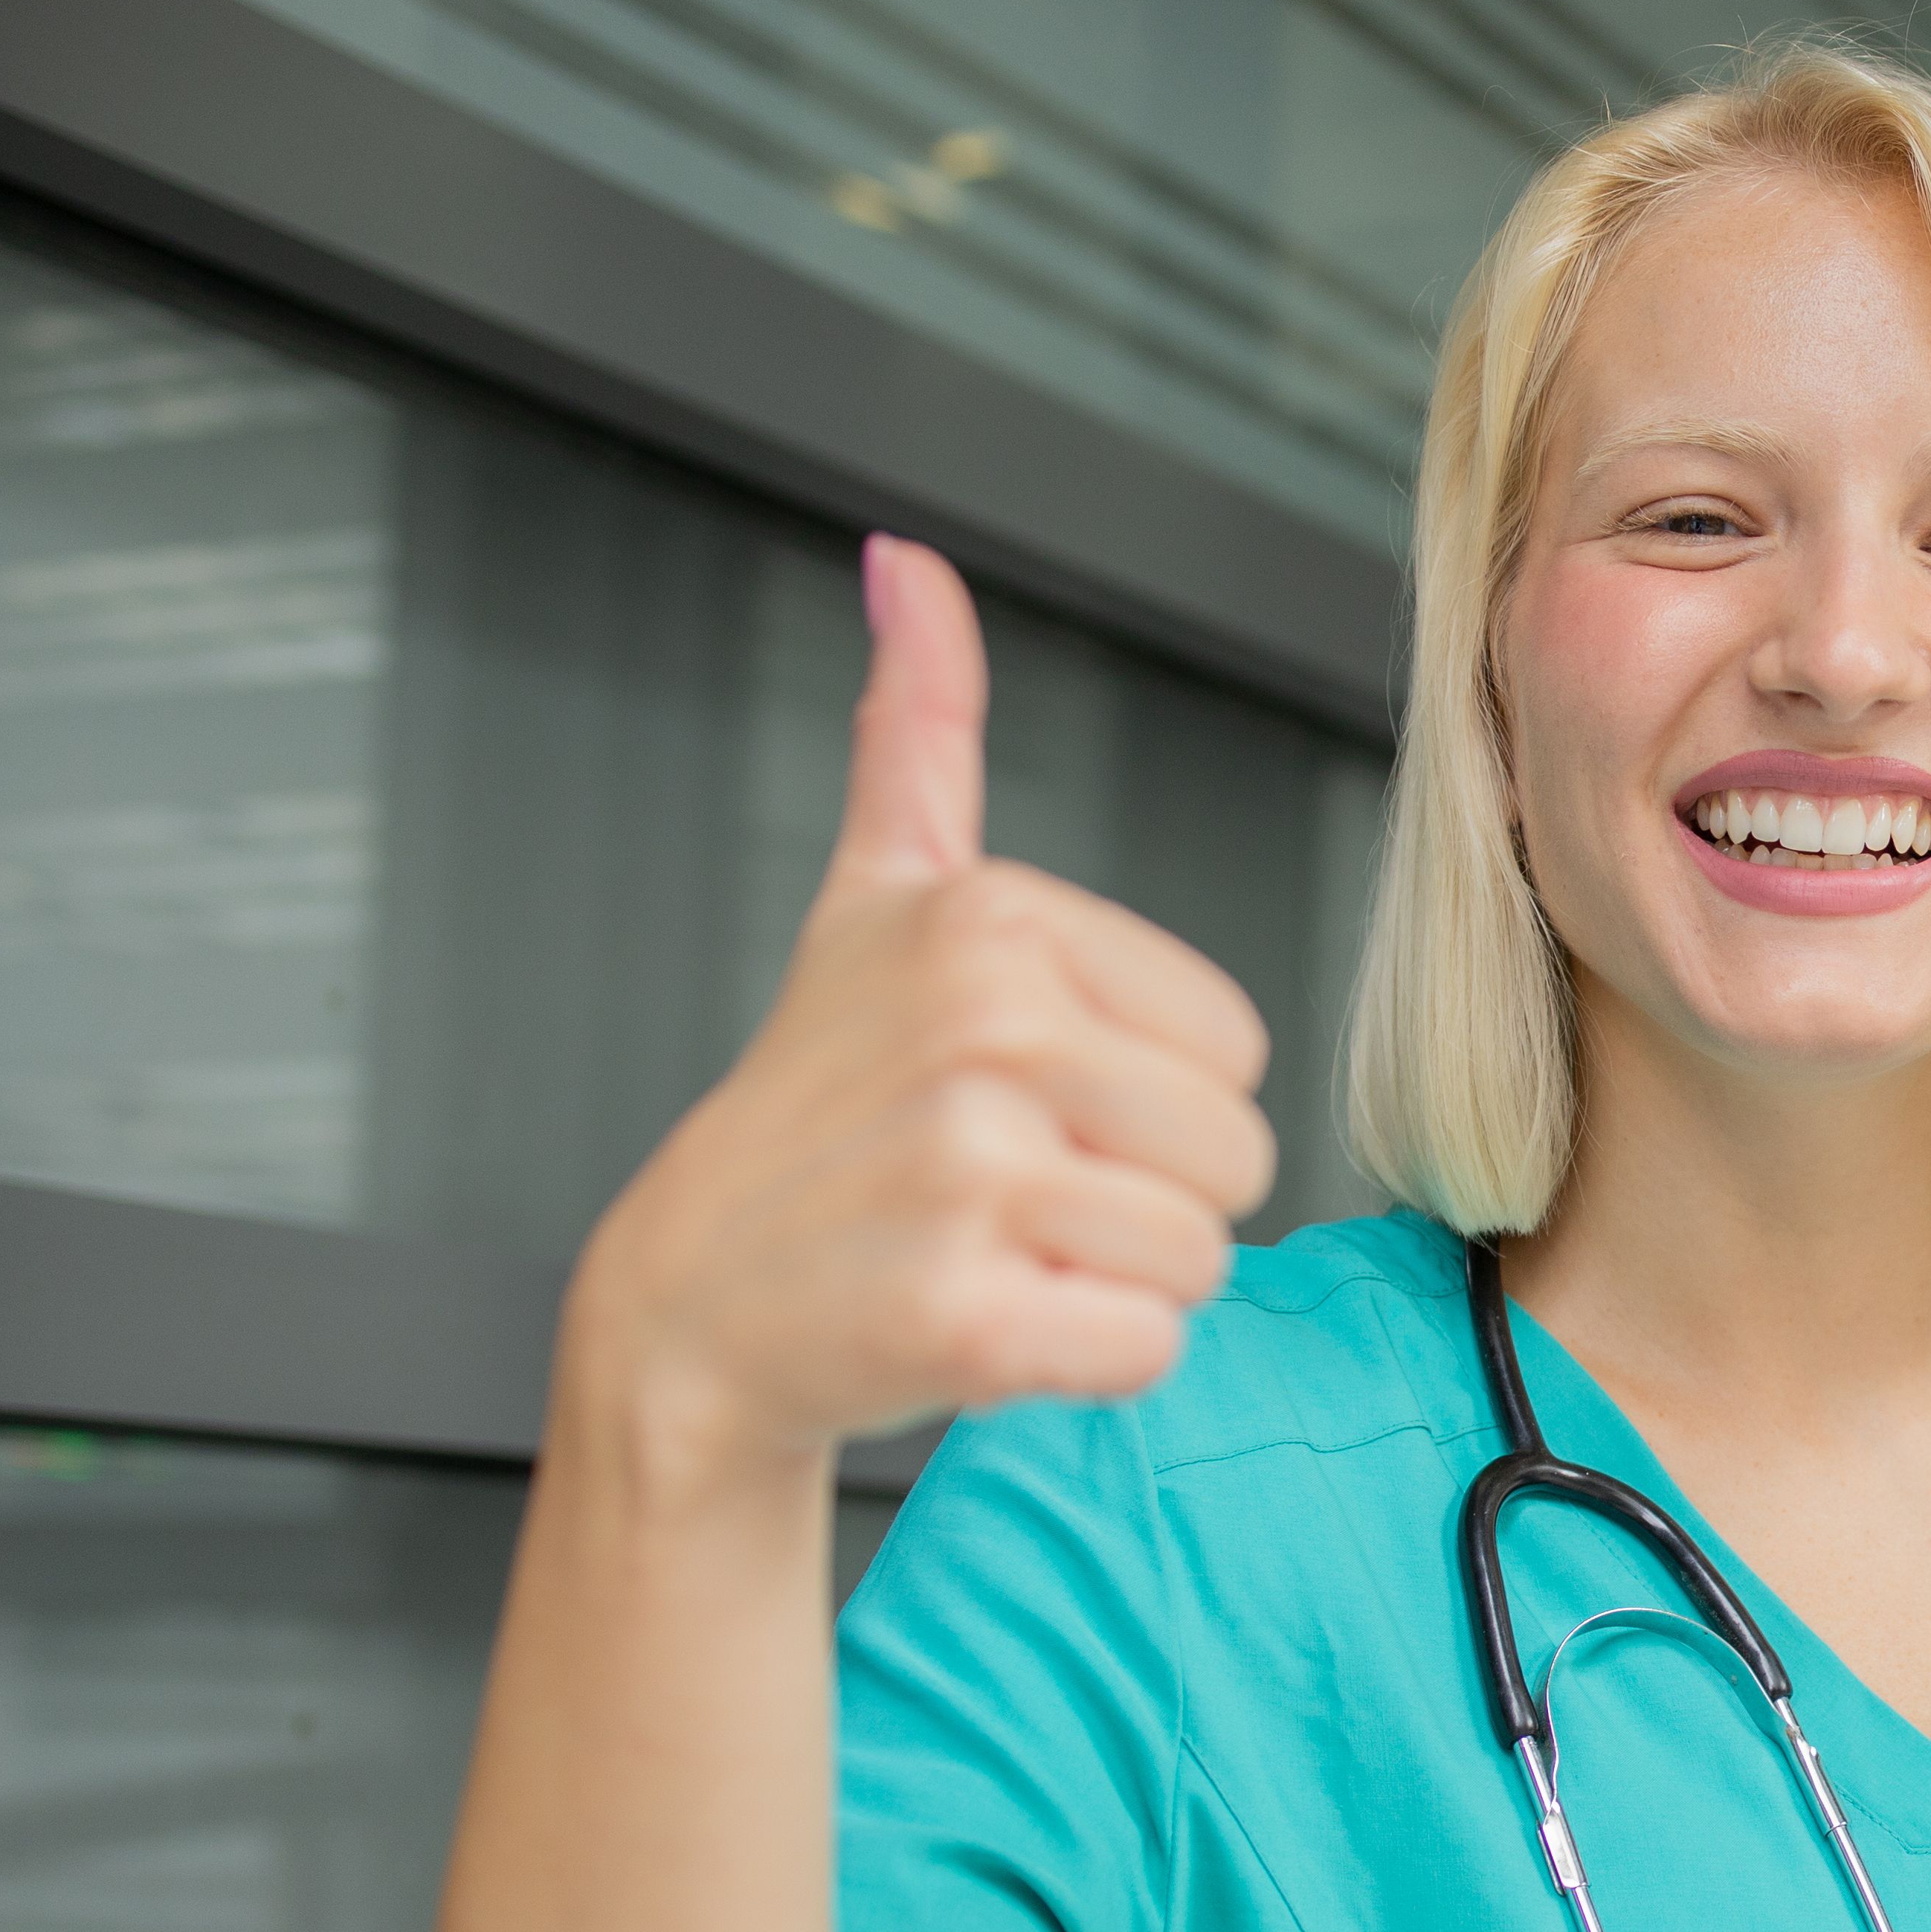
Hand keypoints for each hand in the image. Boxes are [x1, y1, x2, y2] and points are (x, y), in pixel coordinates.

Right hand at [563, 536, 1275, 1479]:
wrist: (694, 1300)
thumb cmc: (820, 1103)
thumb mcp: (874, 895)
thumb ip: (917, 731)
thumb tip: (910, 564)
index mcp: (994, 923)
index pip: (1235, 1049)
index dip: (1153, 1099)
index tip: (1024, 1101)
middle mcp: (983, 1031)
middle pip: (1236, 1158)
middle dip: (1145, 1200)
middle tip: (1010, 1195)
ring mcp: (966, 1174)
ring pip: (1199, 1261)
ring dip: (1115, 1286)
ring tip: (995, 1253)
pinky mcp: (960, 1313)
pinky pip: (1143, 1351)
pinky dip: (1084, 1367)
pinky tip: (984, 1326)